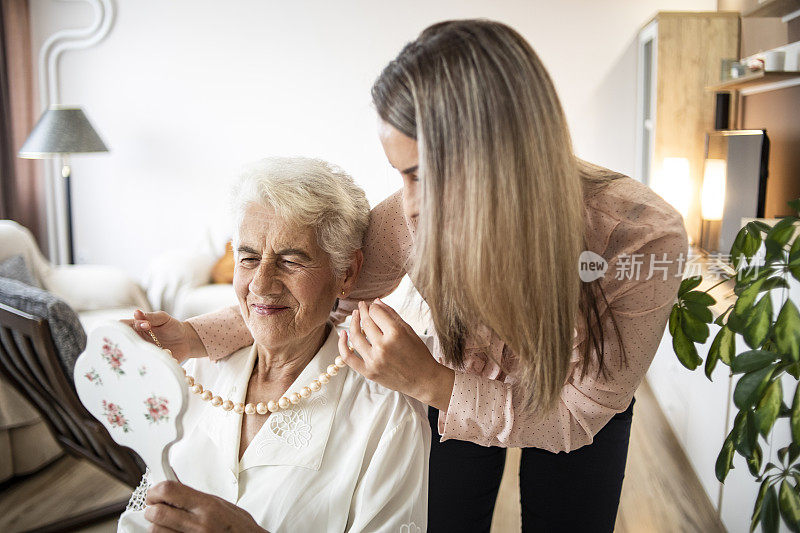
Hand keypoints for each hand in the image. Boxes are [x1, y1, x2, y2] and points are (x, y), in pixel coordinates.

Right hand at [120, 310, 206, 362]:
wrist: (187, 340)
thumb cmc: (172, 326)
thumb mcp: (163, 318)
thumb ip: (151, 317)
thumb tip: (136, 312)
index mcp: (136, 328)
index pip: (121, 327)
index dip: (125, 327)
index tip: (144, 325)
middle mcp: (136, 341)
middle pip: (123, 344)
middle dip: (131, 343)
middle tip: (145, 340)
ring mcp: (143, 353)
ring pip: (133, 356)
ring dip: (143, 353)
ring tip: (158, 348)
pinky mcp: (151, 363)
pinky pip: (147, 365)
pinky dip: (154, 361)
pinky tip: (166, 355)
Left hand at [144, 480, 264, 532]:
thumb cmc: (239, 528)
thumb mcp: (222, 504)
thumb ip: (198, 498)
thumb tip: (176, 490)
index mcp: (207, 505)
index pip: (169, 490)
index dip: (155, 490)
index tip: (154, 493)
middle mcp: (198, 523)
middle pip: (157, 512)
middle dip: (151, 510)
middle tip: (155, 509)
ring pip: (156, 531)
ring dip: (156, 526)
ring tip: (165, 524)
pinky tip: (172, 532)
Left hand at [337, 298, 454, 409]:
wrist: (423, 380)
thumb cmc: (419, 354)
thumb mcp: (409, 331)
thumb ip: (392, 315)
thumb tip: (376, 302)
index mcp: (396, 334)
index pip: (376, 313)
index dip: (373, 307)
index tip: (373, 306)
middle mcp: (383, 347)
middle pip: (366, 322)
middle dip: (363, 311)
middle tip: (362, 306)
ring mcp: (374, 360)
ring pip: (355, 336)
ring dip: (352, 323)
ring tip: (355, 315)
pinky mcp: (368, 372)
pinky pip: (348, 357)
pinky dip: (342, 345)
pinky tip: (343, 334)